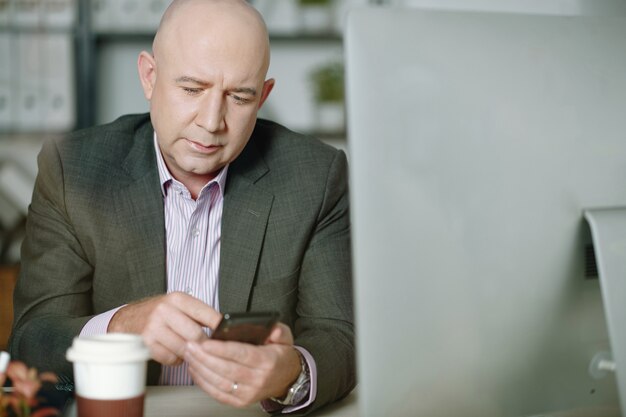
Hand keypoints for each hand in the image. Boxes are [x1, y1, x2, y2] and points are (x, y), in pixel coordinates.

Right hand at [108, 292, 221, 365]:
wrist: (130, 319)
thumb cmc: (161, 313)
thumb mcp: (179, 305)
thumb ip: (199, 314)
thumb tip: (223, 328)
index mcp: (177, 298)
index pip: (205, 313)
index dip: (219, 326)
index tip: (227, 334)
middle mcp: (165, 310)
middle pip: (195, 334)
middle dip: (204, 344)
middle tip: (207, 347)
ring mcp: (154, 327)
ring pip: (184, 348)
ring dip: (189, 353)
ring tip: (188, 348)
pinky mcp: (147, 343)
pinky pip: (171, 358)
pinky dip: (176, 359)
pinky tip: (173, 351)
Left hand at [184, 323, 301, 407]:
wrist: (286, 378)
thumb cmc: (280, 356)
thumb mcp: (285, 338)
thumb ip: (279, 330)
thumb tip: (272, 330)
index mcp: (268, 361)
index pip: (242, 355)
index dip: (222, 349)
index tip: (206, 343)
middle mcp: (258, 380)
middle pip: (226, 369)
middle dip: (205, 357)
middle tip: (191, 345)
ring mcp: (248, 393)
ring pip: (219, 382)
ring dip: (201, 368)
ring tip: (190, 354)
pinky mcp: (240, 401)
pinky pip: (217, 393)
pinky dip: (203, 382)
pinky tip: (195, 369)